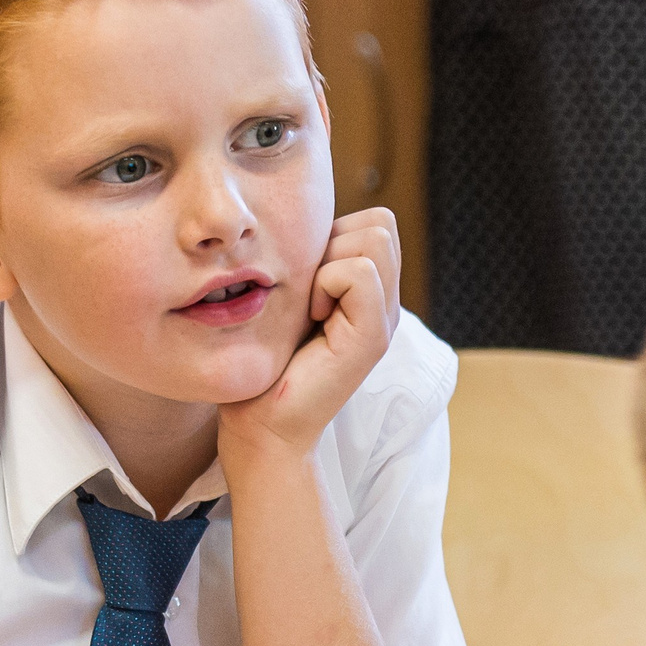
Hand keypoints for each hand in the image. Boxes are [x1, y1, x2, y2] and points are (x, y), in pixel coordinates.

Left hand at [220, 207, 402, 462]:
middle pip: (381, 223)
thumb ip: (309, 263)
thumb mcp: (288, 297)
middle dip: (334, 242)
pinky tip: (311, 318)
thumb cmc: (264, 363)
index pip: (376, 221)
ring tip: (309, 307)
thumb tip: (303, 222)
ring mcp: (384, 320)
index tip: (303, 279)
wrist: (260, 424)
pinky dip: (326, 283)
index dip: (335, 234)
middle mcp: (385, 304)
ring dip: (328, 263)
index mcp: (369, 293)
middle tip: (307, 291)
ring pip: (374, 239)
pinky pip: (359, 272)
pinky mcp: (373, 337)